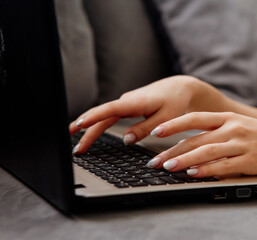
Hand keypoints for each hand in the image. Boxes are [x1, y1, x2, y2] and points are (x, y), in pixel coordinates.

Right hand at [69, 76, 225, 153]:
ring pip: (104, 116)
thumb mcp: (165, 118)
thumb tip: (126, 140)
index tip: (77, 126)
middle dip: (86, 131)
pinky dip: (98, 124)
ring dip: (90, 129)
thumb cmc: (175, 101)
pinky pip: (109, 115)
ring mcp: (126, 103)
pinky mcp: (128, 106)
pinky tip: (91, 132)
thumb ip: (145, 128)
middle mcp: (126, 101)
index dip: (92, 118)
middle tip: (76, 149)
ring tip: (79, 144)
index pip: (109, 110)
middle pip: (102, 116)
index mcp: (135, 102)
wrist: (180, 88)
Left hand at [148, 112, 256, 177]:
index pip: (195, 118)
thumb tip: (189, 142)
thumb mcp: (241, 125)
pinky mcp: (250, 161)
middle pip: (196, 139)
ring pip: (206, 152)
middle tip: (155, 160)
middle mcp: (233, 128)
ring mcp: (242, 144)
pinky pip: (223, 167)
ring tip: (167, 168)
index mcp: (229, 118)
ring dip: (184, 160)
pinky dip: (206, 170)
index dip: (174, 124)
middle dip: (172, 150)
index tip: (156, 131)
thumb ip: (217, 130)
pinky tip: (193, 174)